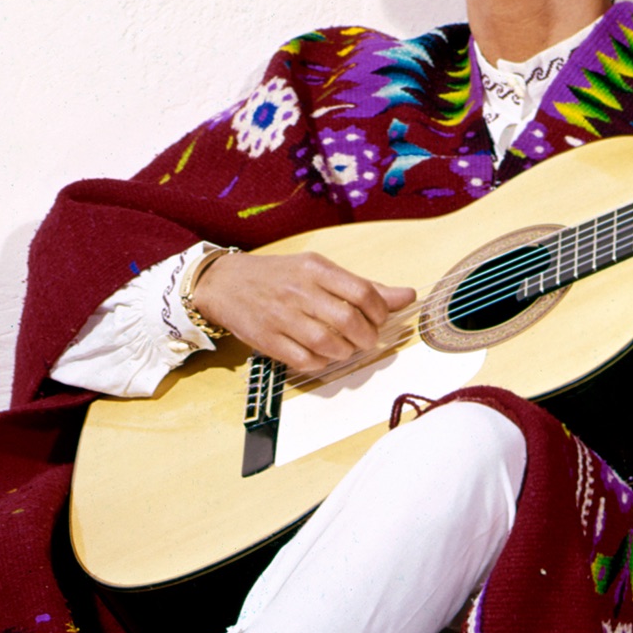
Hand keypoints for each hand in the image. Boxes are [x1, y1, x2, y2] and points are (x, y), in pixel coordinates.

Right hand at [189, 251, 417, 373]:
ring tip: (346, 348)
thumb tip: (407, 296)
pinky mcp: (268, 341)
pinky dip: (322, 363)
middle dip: (366, 337)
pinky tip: (323, 355)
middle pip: (348, 321)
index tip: (379, 319)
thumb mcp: (320, 271)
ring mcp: (282, 317)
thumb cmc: (280, 277)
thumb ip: (363, 286)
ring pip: (328, 344)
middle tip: (366, 339)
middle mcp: (299, 291)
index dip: (380, 312)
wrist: (225, 284)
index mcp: (316, 269)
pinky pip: (305, 360)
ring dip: (346, 352)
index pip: (362, 292)